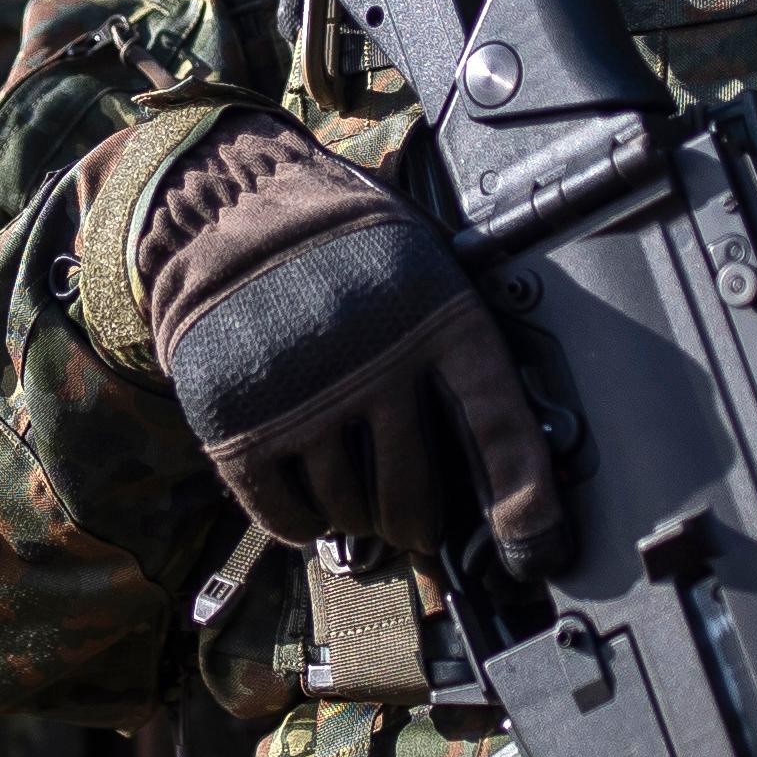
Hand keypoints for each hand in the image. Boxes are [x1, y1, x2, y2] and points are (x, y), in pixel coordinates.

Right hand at [132, 116, 561, 561]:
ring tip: (356, 497)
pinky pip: (289, 516)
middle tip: (417, 525)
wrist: (224, 204)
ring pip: (351, 511)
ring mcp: (306, 401)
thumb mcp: (421, 262)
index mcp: (439, 318)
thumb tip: (509, 439)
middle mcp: (376, 364)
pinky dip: (304, 524)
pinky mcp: (241, 428)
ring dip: (359, 519)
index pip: (500, 430)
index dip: (524, 502)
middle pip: (417, 495)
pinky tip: (312, 505)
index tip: (532, 551)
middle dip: (421, 525)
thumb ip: (457, 340)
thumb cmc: (337, 237)